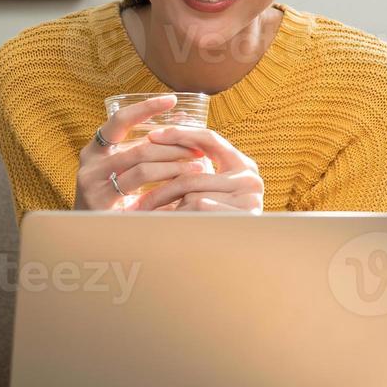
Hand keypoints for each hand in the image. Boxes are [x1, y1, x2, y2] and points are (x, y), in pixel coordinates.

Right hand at [74, 95, 211, 210]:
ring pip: (143, 168)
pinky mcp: (102, 205)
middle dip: (175, 147)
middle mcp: (91, 164)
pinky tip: (182, 188)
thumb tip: (182, 120)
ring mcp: (94, 185)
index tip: (172, 99)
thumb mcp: (124, 170)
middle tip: (199, 149)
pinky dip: (166, 186)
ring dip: (175, 166)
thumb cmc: (113, 199)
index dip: (146, 108)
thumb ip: (146, 148)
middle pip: (141, 147)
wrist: (88, 237)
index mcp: (95, 150)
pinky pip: (141, 191)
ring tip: (197, 167)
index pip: (120, 120)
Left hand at [130, 124, 263, 212]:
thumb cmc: (218, 222)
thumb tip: (166, 131)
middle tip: (135, 180)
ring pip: (192, 192)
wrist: (242, 254)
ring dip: (166, 202)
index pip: (209, 139)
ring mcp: (250, 198)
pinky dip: (178, 215)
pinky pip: (199, 207)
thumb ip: (198, 167)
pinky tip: (160, 222)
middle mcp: (251, 178)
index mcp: (243, 166)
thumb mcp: (210, 191)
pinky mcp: (243, 215)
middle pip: (194, 170)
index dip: (180, 134)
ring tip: (144, 210)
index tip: (153, 136)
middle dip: (162, 180)